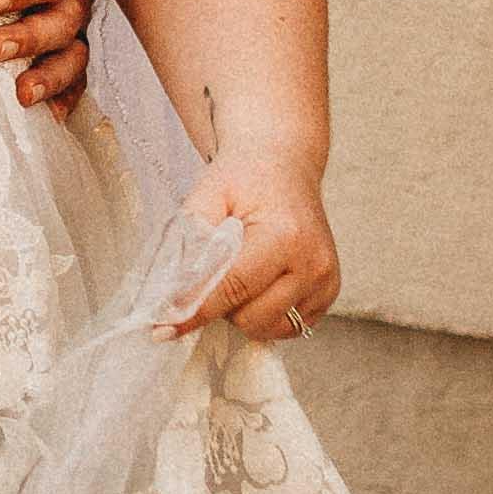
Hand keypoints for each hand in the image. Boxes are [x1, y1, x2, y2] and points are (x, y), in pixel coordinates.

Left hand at [168, 137, 339, 352]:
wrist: (283, 165)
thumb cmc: (244, 177)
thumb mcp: (207, 194)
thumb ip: (188, 242)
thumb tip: (171, 296)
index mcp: (285, 236)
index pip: (232, 288)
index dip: (195, 309)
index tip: (163, 329)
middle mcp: (313, 263)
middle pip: (250, 318)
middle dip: (223, 304)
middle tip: (217, 270)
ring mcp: (325, 282)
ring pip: (268, 328)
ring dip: (244, 311)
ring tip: (242, 273)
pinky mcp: (329, 294)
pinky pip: (288, 327)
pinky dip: (266, 314)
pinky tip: (261, 284)